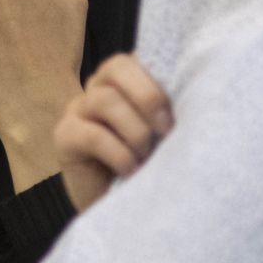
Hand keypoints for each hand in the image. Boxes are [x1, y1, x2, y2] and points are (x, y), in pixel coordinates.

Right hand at [56, 54, 172, 211]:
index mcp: (124, 78)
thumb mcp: (162, 130)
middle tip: (166, 130)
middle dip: (147, 97)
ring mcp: (77, 109)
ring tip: (147, 156)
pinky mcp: (64, 136)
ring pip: (104, 100)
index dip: (158, 79)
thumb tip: (198, 96)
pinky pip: (92, 135)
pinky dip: (118, 153)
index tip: (180, 109)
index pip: (135, 57)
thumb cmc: (147, 161)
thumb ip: (169, 108)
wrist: (117, 205)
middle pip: (116, 67)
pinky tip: (131, 170)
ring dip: (134, 130)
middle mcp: (98, 85)